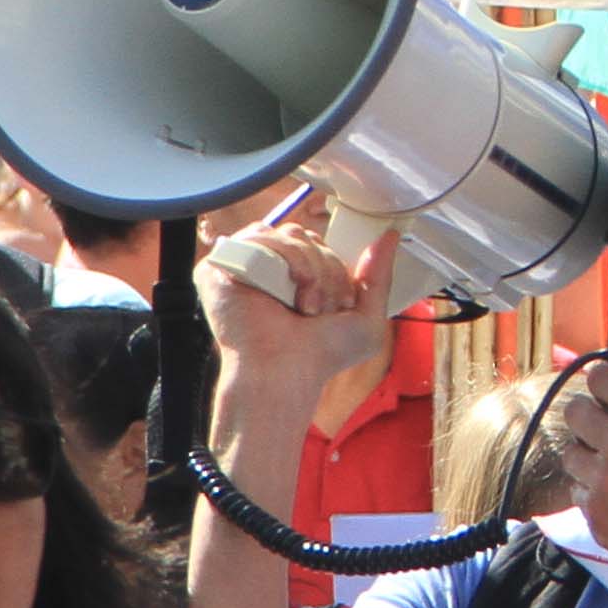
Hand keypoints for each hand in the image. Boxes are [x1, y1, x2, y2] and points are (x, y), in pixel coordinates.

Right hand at [196, 187, 403, 410]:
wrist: (287, 373)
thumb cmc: (320, 357)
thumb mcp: (366, 318)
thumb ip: (379, 276)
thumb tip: (390, 237)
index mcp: (293, 276)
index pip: (318, 243)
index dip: (335, 267)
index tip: (340, 304)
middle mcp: (266, 269)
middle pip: (305, 236)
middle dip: (327, 270)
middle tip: (322, 308)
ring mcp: (241, 266)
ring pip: (288, 235)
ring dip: (311, 268)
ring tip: (306, 305)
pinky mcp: (218, 268)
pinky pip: (258, 236)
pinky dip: (284, 258)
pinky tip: (288, 291)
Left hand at [555, 358, 607, 589]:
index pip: (601, 379)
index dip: (604, 379)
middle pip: (574, 411)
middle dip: (587, 410)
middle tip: (602, 421)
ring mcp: (605, 484)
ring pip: (571, 452)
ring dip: (588, 452)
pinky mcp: (596, 515)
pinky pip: (577, 489)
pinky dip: (593, 488)